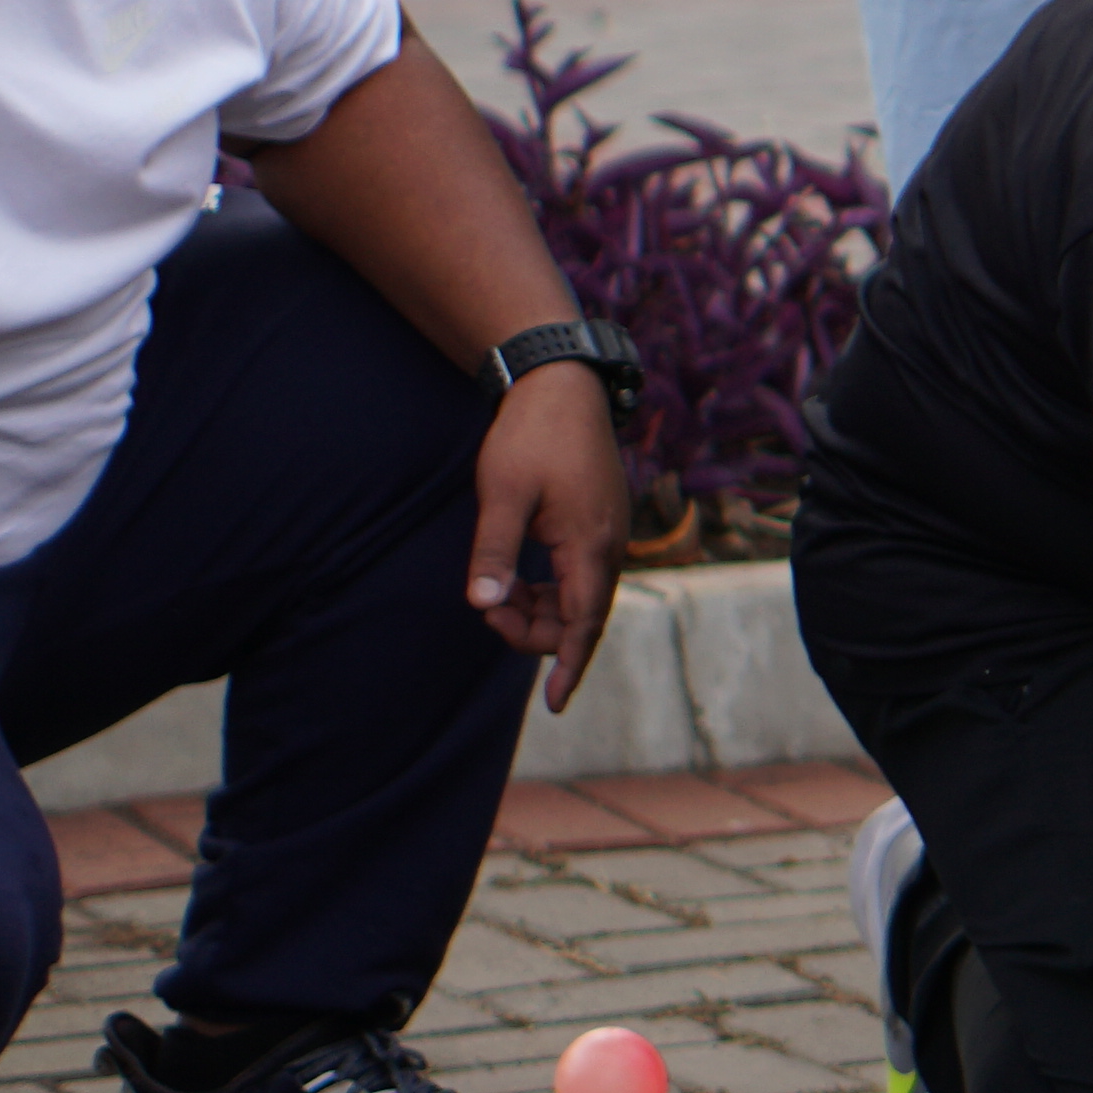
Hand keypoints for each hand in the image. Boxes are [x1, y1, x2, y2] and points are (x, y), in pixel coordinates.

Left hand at [468, 364, 627, 713]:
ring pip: (582, 599)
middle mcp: (610, 546)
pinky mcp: (602, 525)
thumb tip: (482, 604)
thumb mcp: (502, 496)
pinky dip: (552, 592)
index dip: (568, 666)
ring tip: (497, 594)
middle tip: (484, 609)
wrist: (562, 387)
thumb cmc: (529, 438)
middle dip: (534, 632)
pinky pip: (582, 578)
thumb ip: (494, 554)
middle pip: (582, 618)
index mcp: (590, 544)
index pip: (583, 623)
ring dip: (542, 612)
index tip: (554, 705)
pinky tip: (520, 579)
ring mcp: (610, 535)